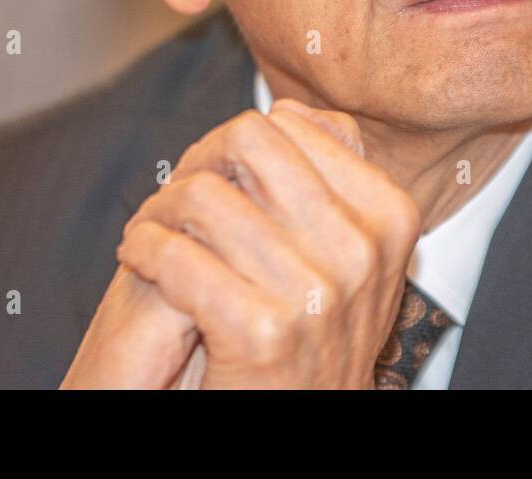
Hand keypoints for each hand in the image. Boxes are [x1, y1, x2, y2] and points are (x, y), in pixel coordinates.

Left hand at [73, 98, 420, 387]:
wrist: (301, 421)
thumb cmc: (314, 335)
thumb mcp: (353, 253)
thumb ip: (334, 176)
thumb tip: (289, 109)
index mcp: (391, 215)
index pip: (291, 124)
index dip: (237, 142)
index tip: (215, 175)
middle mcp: (363, 249)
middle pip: (248, 141)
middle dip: (197, 161)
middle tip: (176, 196)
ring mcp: (317, 292)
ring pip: (203, 195)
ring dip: (160, 211)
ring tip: (152, 232)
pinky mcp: (262, 332)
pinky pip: (177, 255)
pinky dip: (144, 251)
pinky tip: (140, 259)